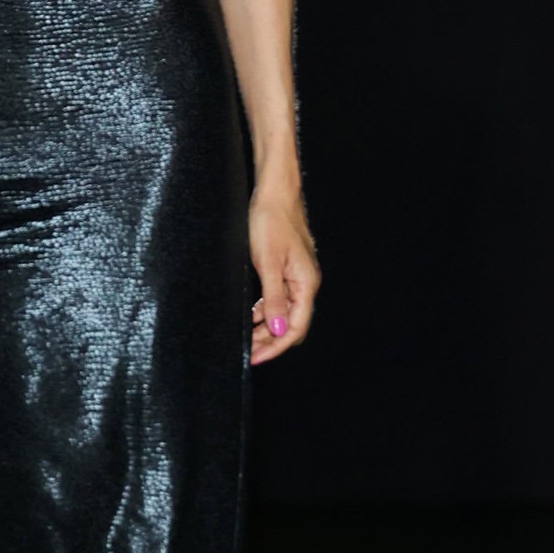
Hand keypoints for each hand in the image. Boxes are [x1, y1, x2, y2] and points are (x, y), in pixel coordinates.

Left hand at [249, 187, 318, 365]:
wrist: (275, 193)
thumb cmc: (271, 222)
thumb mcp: (267, 263)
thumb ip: (272, 299)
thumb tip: (278, 331)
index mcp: (306, 284)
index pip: (296, 328)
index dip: (276, 347)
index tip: (256, 358)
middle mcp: (306, 283)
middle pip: (292, 324)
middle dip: (271, 342)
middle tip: (248, 354)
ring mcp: (298, 277)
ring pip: (285, 313)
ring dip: (267, 329)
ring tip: (247, 340)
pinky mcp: (288, 269)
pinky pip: (280, 299)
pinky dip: (266, 311)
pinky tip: (252, 316)